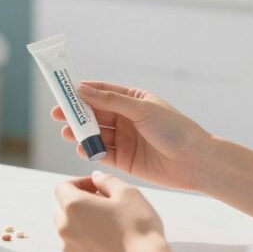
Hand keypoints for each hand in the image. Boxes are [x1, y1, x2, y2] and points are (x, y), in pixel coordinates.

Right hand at [51, 81, 212, 190]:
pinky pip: (102, 153)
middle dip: (76, 113)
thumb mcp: (142, 109)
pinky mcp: (124, 160)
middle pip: (95, 113)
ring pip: (96, 133)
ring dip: (80, 132)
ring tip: (68, 132)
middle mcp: (127, 118)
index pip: (102, 92)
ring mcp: (125, 139)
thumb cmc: (174, 129)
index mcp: (133, 100)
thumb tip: (83, 89)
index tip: (63, 91)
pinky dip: (90, 150)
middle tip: (58, 114)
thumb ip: (111, 101)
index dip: (82, 91)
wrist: (195, 162)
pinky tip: (81, 148)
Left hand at [54, 171, 172, 251]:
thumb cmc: (138, 227)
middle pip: (63, 208)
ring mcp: (70, 248)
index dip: (80, 183)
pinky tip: (107, 241)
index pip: (63, 187)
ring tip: (107, 223)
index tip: (97, 186)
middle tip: (103, 203)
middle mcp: (65, 227)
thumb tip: (96, 178)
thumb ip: (106, 179)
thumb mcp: (127, 192)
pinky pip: (76, 247)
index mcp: (73, 205)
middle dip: (79, 202)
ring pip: (69, 228)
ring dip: (82, 222)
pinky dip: (86, 241)